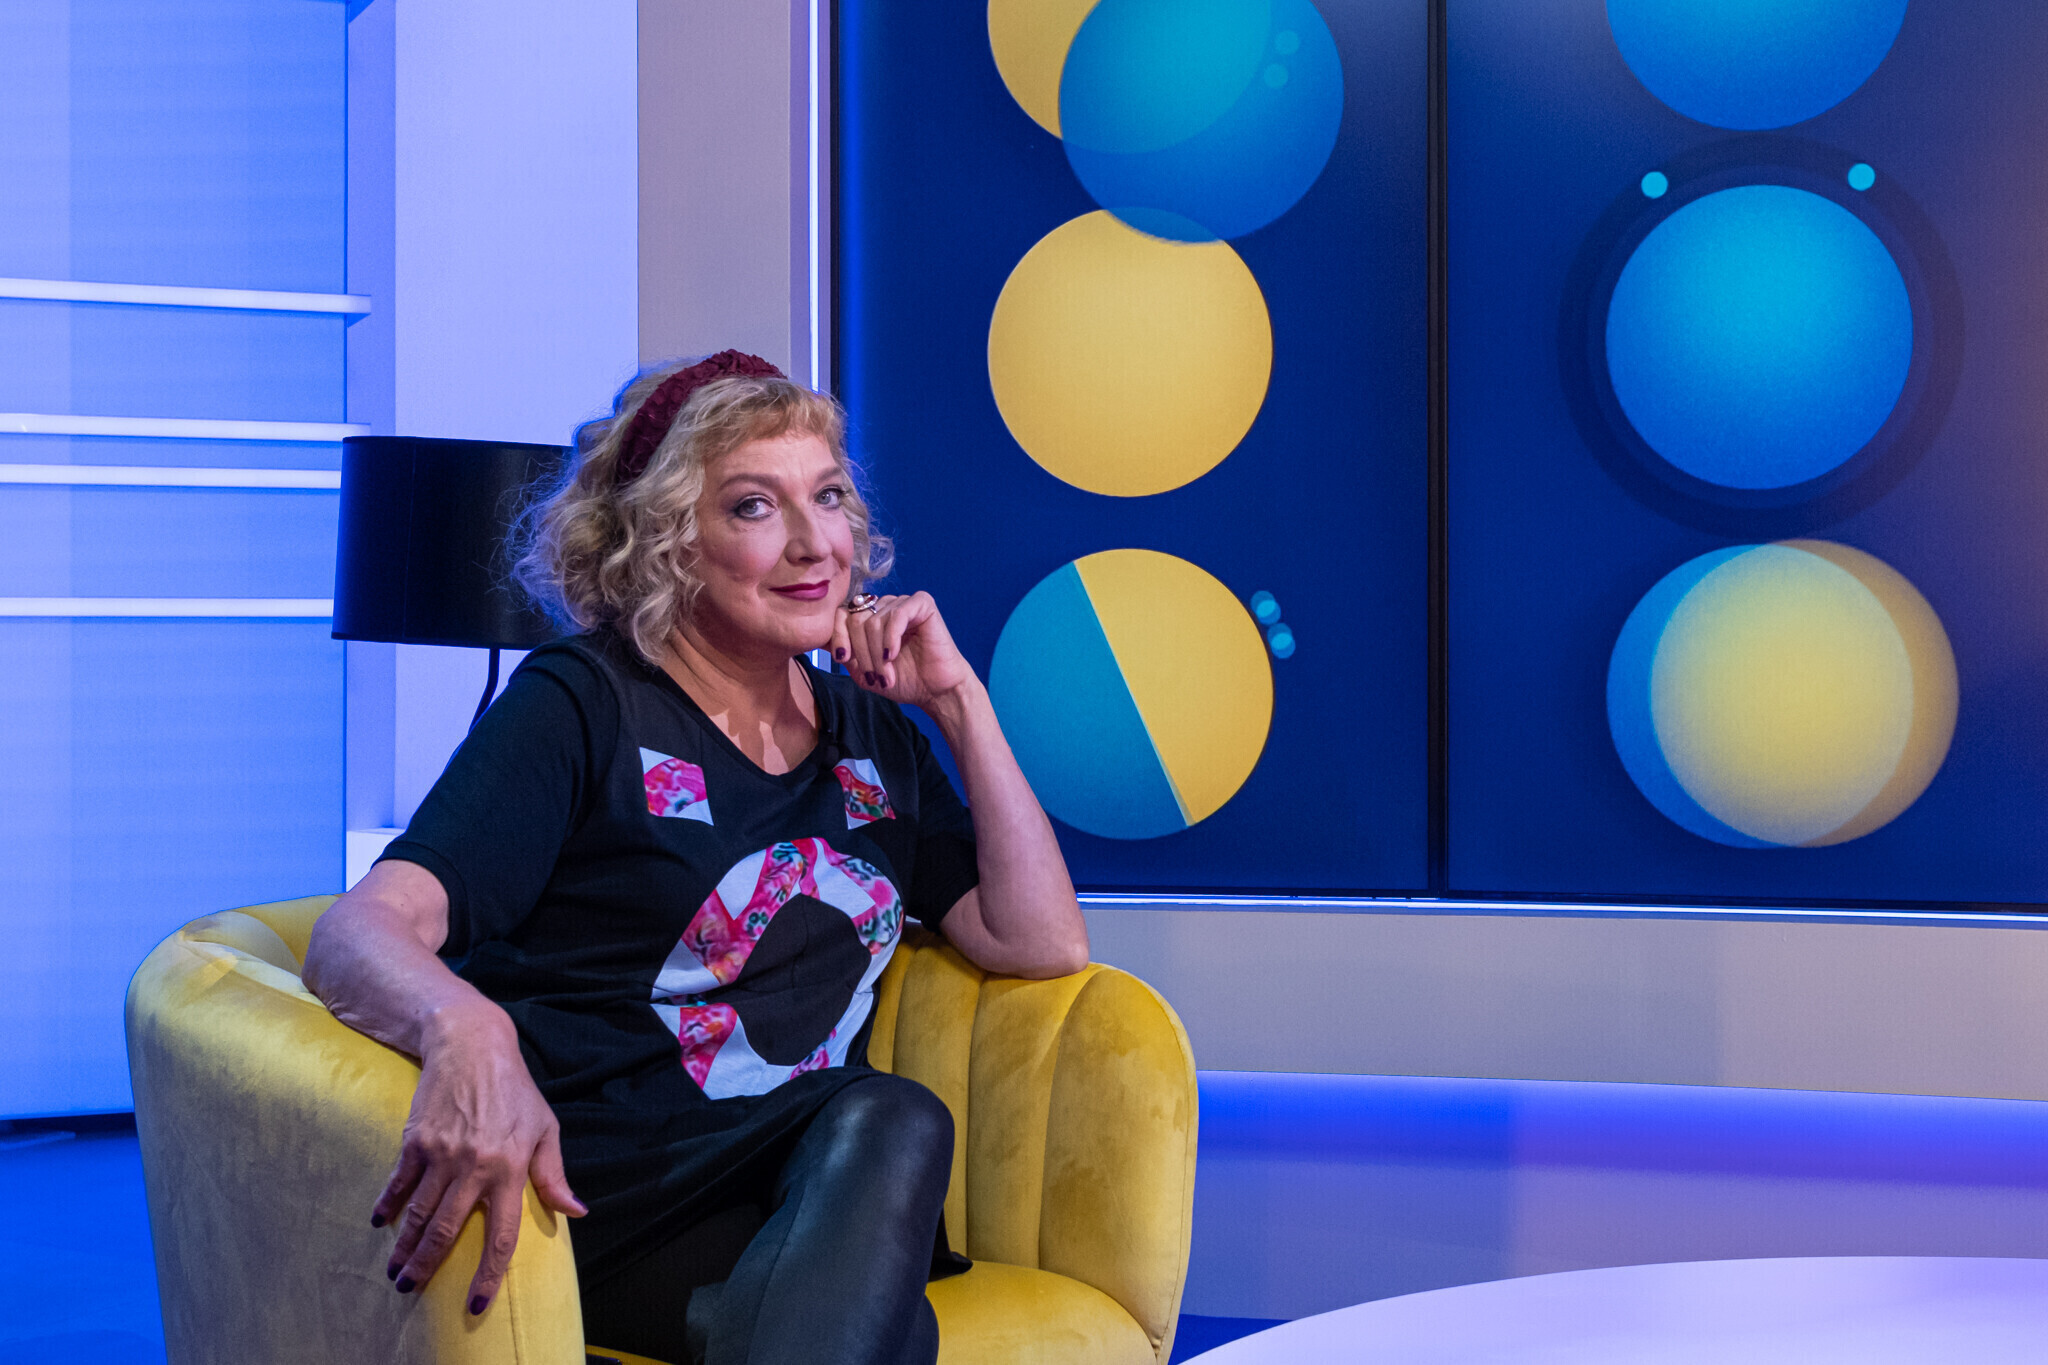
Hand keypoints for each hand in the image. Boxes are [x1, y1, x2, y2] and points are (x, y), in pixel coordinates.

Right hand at [372, 1006, 585, 1314]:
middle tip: (410, 1289)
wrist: (472, 1045)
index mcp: (512, 1167)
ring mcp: (442, 1153)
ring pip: (418, 1213)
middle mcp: (476, 1165)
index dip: (488, 1274)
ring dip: (405, 1246)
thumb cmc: (515, 1089)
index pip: (502, 1234)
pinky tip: (380, 1223)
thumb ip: (554, 1174)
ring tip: (395, 1270)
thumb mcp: (545, 1127)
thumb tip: (575, 1212)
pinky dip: (387, 1206)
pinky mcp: (416, 1141)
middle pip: (447, 1230)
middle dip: (427, 1266)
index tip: (476, 1304)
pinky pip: (399, 1183)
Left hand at [830, 591, 975, 709]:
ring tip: (887, 676)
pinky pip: (896, 615)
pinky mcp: (922, 604)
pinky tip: (893, 655)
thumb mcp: (865, 671)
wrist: (936, 690)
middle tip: (874, 678)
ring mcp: (902, 603)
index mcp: (869, 617)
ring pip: (874, 622)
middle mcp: (884, 606)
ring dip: (877, 654)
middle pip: (856, 619)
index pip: (842, 614)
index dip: (838, 636)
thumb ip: (847, 654)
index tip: (843, 660)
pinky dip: (891, 639)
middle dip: (862, 652)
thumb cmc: (904, 680)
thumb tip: (828, 642)